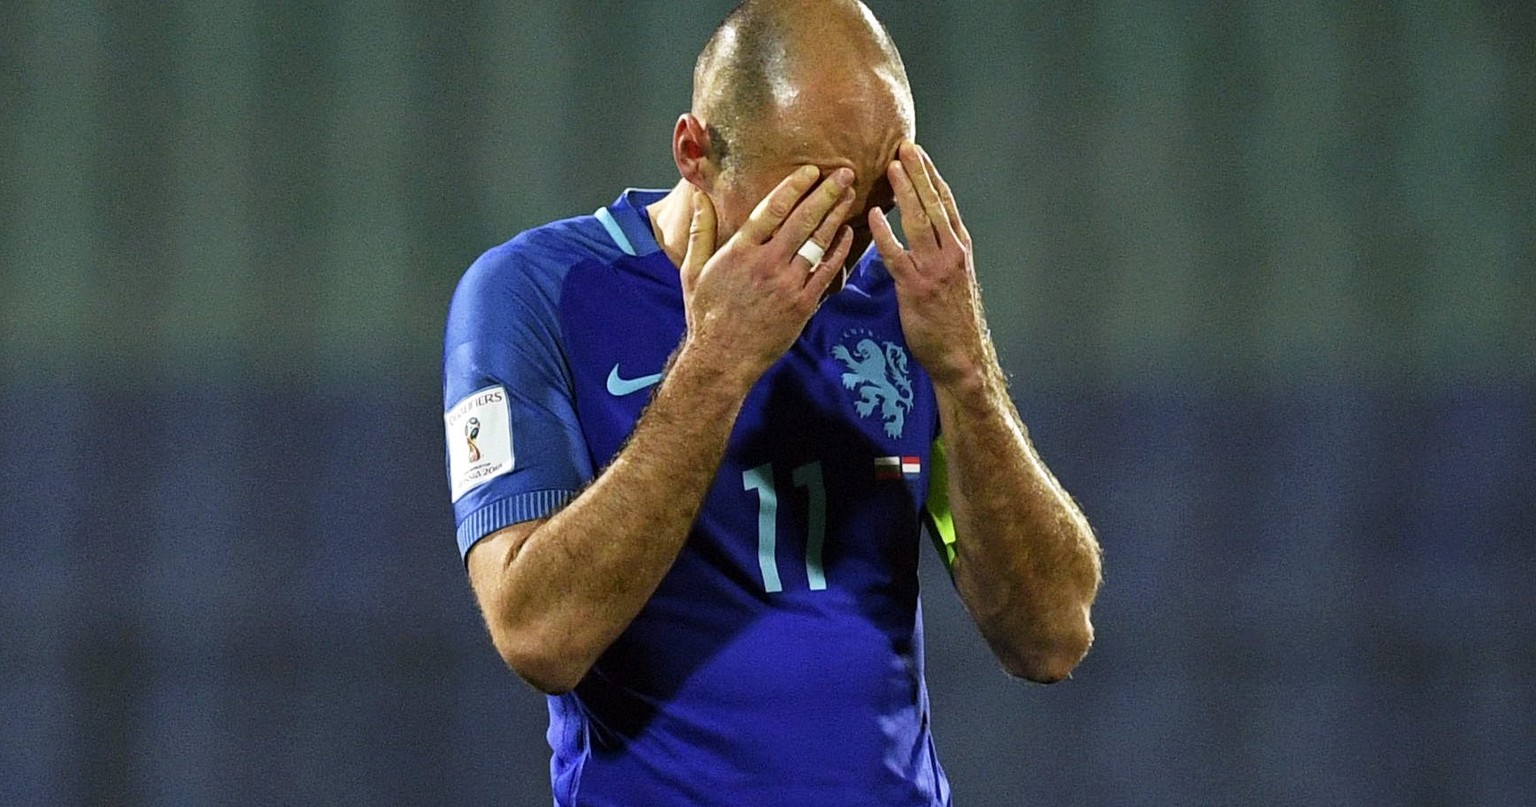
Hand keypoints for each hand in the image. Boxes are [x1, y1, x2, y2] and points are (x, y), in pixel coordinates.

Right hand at [680, 166, 855, 384]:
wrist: (722, 358)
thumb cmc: (705, 314)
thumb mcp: (693, 270)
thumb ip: (700, 230)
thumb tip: (698, 196)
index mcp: (739, 251)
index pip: (773, 208)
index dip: (795, 186)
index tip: (811, 171)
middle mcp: (765, 263)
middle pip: (802, 219)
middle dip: (826, 193)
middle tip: (844, 174)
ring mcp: (787, 284)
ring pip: (818, 242)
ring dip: (836, 216)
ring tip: (849, 196)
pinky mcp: (802, 304)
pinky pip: (826, 271)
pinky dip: (838, 250)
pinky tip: (847, 233)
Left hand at [869, 142, 990, 389]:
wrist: (961, 356)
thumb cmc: (952, 321)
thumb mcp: (953, 280)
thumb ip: (939, 254)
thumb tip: (921, 235)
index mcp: (960, 248)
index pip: (945, 204)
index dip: (932, 176)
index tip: (919, 153)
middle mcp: (951, 253)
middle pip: (933, 204)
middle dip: (919, 174)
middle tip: (904, 147)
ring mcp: (934, 269)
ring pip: (919, 222)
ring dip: (905, 192)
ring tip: (891, 168)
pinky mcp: (916, 288)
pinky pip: (897, 255)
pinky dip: (885, 233)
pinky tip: (874, 215)